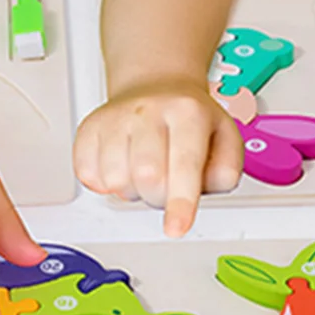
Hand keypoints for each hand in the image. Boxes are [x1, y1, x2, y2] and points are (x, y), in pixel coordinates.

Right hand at [73, 76, 243, 236]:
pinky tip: (122, 164)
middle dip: (159, 197)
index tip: (176, 228)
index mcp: (187, 112)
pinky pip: (89, 176)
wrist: (156, 87)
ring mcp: (114, 117)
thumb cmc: (190, 119)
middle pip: (147, 178)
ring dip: (132, 189)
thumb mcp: (225, 138)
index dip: (180, 202)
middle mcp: (148, 110)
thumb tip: (202, 190)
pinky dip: (106, 183)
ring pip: (115, 181)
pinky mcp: (88, 129)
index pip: (183, 164)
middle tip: (168, 184)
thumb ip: (225, 171)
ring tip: (144, 170)